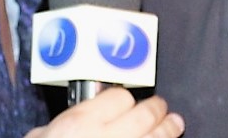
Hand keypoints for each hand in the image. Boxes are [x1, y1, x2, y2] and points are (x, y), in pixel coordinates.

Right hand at [24, 87, 184, 137]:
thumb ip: (53, 130)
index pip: (118, 97)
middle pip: (145, 114)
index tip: (126, 103)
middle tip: (160, 108)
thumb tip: (52, 128)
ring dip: (168, 130)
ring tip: (174, 124)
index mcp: (79, 124)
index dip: (123, 100)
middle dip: (155, 109)